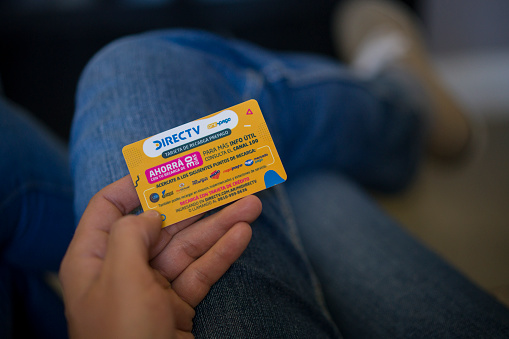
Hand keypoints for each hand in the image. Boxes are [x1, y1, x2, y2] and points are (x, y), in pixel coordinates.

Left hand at [59, 175, 261, 338]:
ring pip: (189, 246)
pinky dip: (223, 253)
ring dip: (219, 225)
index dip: (136, 183)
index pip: (110, 206)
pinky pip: (202, 271)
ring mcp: (153, 286)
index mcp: (94, 257)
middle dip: (195, 202)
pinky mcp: (178, 304)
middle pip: (161, 224)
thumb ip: (130, 234)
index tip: (168, 166)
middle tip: (225, 180)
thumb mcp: (119, 278)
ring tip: (251, 204)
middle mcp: (123, 267)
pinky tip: (243, 234)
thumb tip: (151, 213)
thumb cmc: (121, 335)